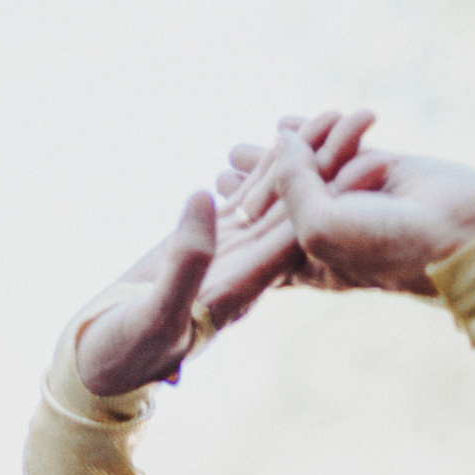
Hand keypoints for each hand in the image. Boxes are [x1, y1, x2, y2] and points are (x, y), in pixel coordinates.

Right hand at [76, 109, 375, 396]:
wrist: (104, 361)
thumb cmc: (127, 350)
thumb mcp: (155, 313)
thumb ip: (185, 261)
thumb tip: (210, 197)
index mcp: (245, 288)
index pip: (302, 237)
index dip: (336, 197)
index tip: (370, 160)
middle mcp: (248, 270)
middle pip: (301, 211)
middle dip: (334, 166)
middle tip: (368, 117)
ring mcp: (231, 254)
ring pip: (276, 198)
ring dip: (306, 157)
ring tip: (338, 113)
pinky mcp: (209, 242)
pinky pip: (245, 199)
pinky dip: (265, 168)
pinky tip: (286, 134)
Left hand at [223, 115, 474, 296]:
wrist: (459, 235)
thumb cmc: (387, 245)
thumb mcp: (320, 227)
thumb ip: (290, 184)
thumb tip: (283, 137)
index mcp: (311, 258)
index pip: (265, 237)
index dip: (239, 218)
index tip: (214, 200)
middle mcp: (332, 228)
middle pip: (284, 200)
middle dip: (258, 181)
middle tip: (225, 163)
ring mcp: (356, 197)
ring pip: (312, 167)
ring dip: (286, 150)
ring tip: (254, 137)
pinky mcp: (381, 168)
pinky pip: (342, 144)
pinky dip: (319, 129)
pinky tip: (291, 119)